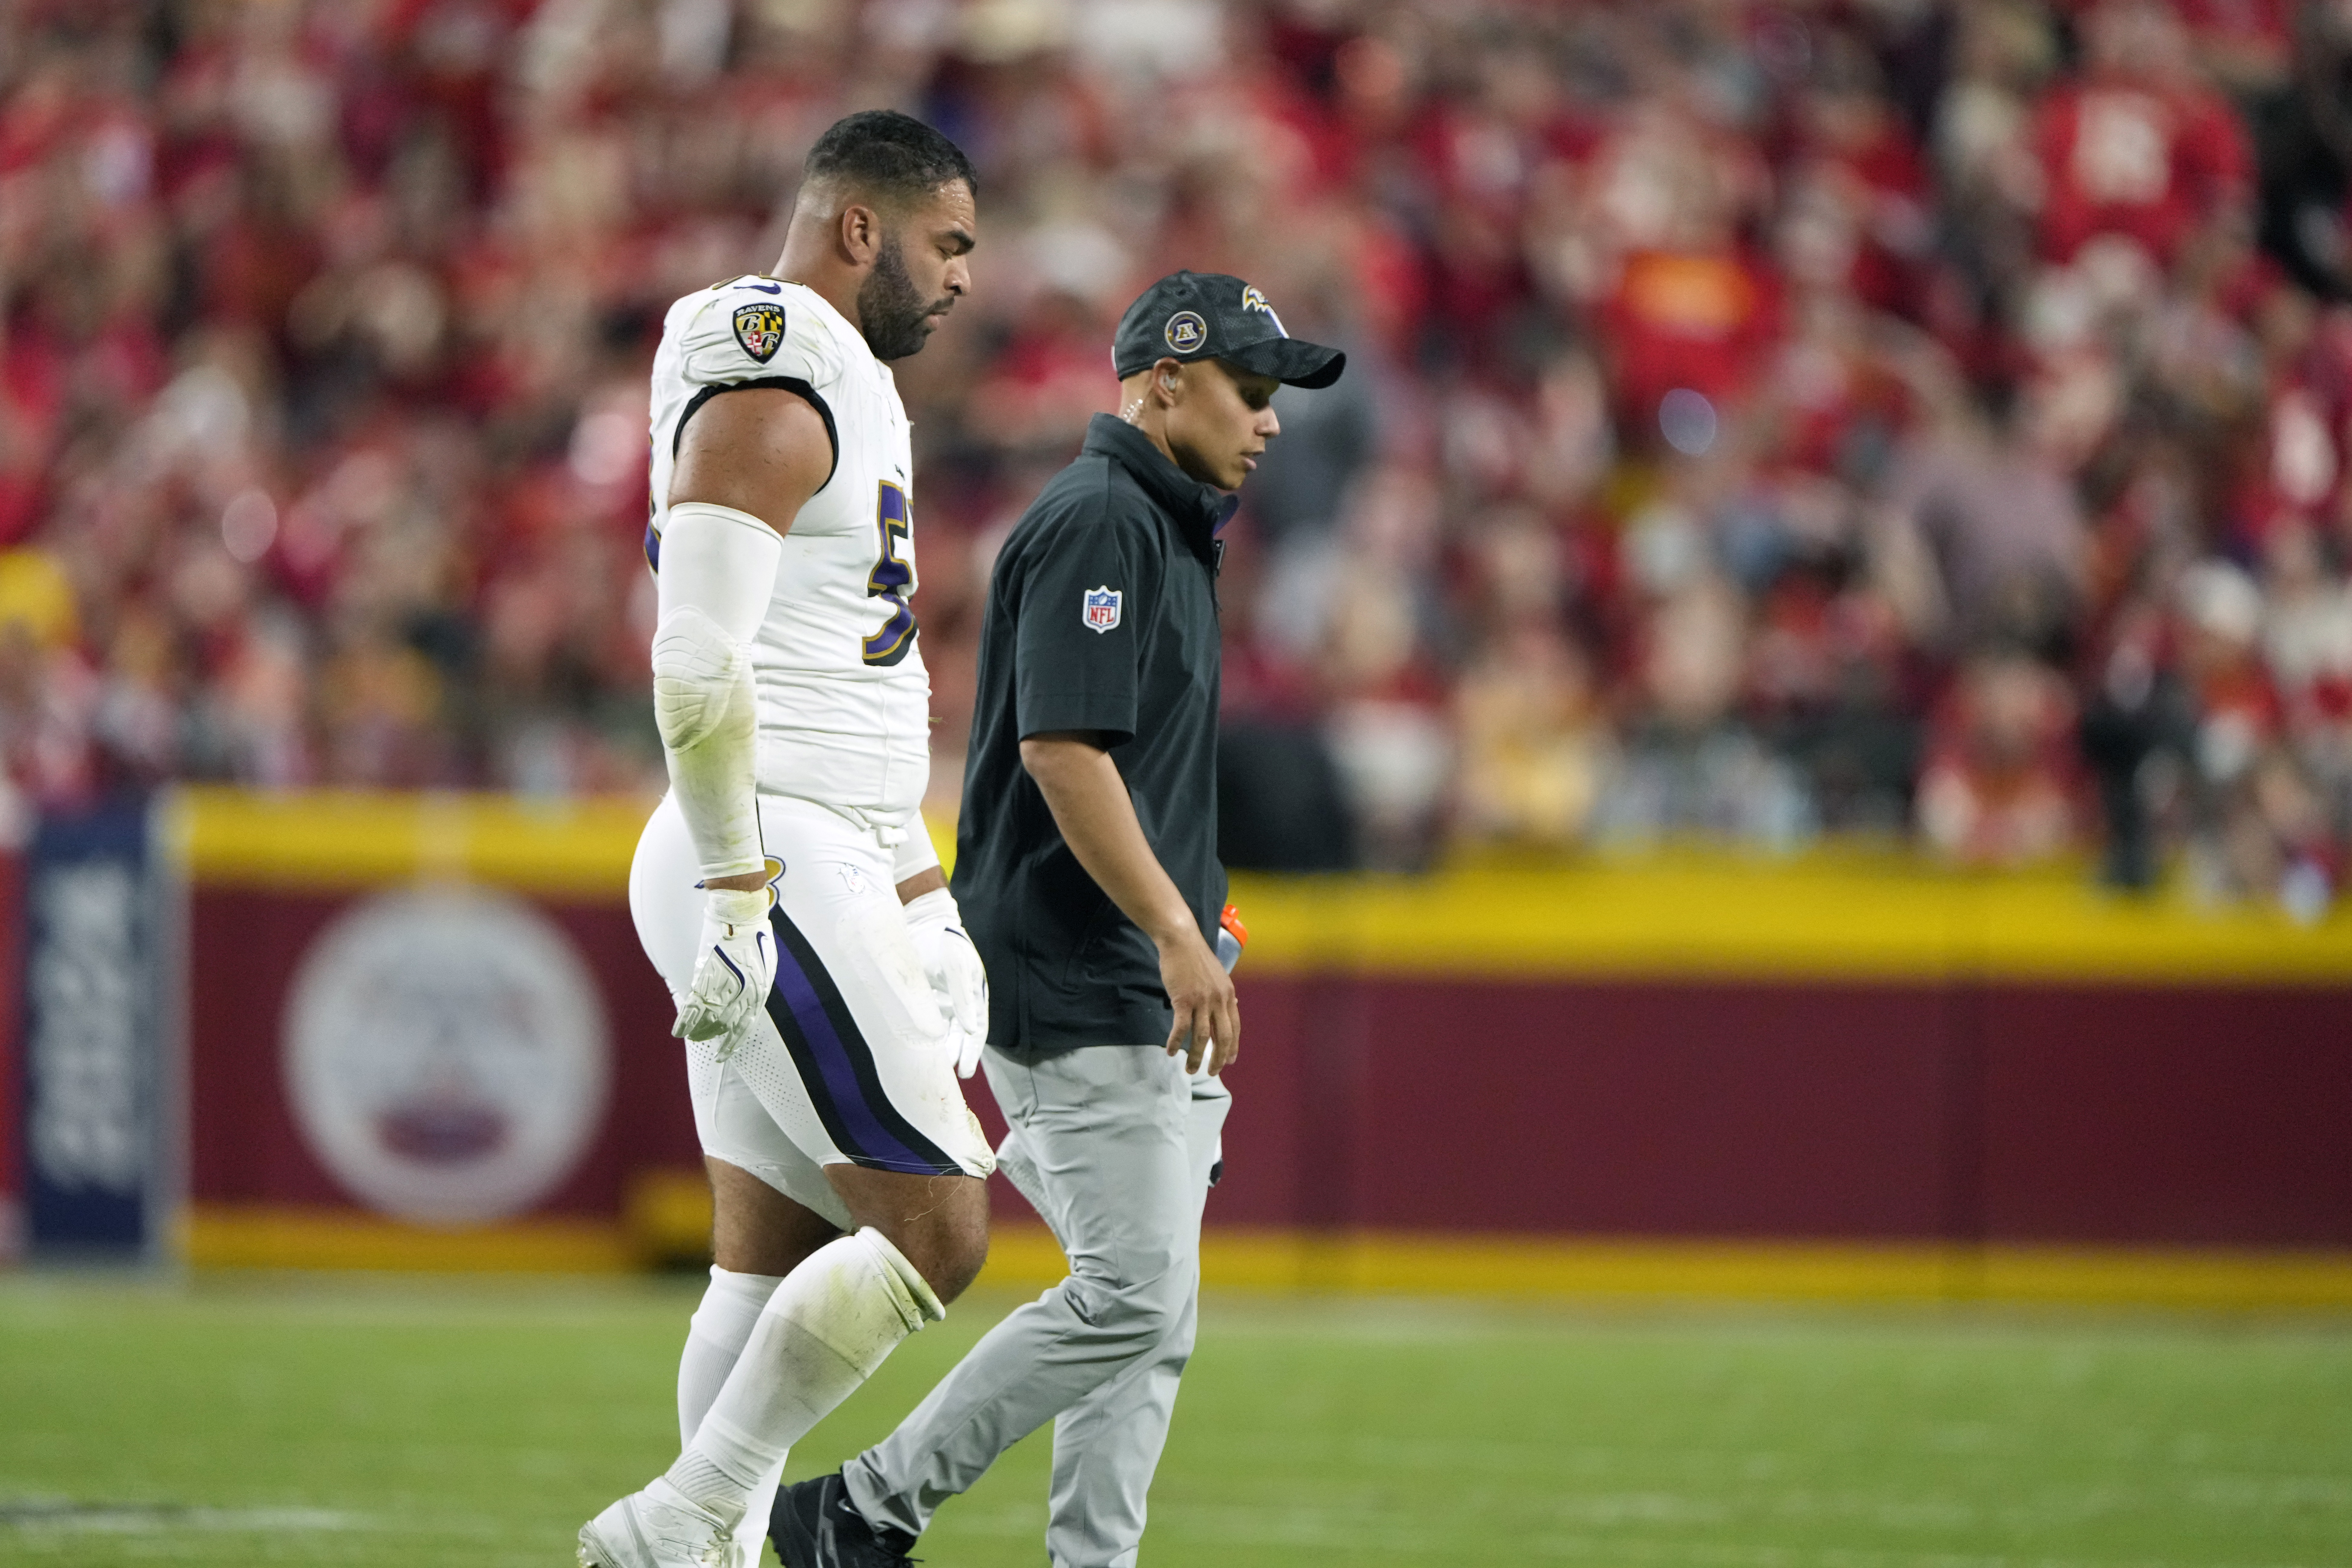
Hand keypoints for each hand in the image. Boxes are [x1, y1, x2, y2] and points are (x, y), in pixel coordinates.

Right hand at [673, 885, 774, 1054]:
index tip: (725, 1054)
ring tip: (692, 1038)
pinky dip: (685, 1020)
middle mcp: (742, 993)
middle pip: (725, 1025)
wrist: (741, 914)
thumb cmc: (755, 935)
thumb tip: (748, 997)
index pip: (745, 1025)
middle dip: (714, 1036)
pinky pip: (693, 1005)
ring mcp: (723, 985)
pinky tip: (678, 1032)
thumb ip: (756, 983)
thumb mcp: (764, 965)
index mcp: (759, 991)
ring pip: (708, 1019)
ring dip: (699, 1031)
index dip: (734, 1043)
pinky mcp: (705, 977)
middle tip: (704, 1041)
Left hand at [903, 889, 988, 1077]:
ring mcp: (944, 998)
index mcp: (974, 994)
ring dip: (939, 1048)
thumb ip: (964, 998)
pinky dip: (925, 1033)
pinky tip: (916, 1045)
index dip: (970, 1053)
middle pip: (960, 1035)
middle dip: (953, 1055)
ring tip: (930, 1066)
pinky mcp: (927, 994)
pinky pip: (928, 1019)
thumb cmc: (944, 942)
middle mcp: (961, 1000)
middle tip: (943, 1076)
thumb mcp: (956, 967)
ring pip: (943, 1030)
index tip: (963, 1073)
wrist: (923, 920)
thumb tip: (972, 1030)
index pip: (976, 1031)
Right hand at [1159, 927, 1238, 1075]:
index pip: (1235, 1028)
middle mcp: (1219, 1000)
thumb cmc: (1195, 957)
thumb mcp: (1216, 976)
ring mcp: (1202, 1000)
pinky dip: (1175, 1042)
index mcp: (1228, 995)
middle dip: (1218, 1059)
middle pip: (1222, 1037)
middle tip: (1212, 1072)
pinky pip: (1181, 1028)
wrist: (1181, 940)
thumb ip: (1221, 994)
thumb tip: (1227, 1007)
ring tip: (1190, 1069)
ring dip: (1195, 1057)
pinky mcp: (1184, 999)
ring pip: (1201, 1037)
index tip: (1229, 1061)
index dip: (1232, 1047)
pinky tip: (1170, 1051)